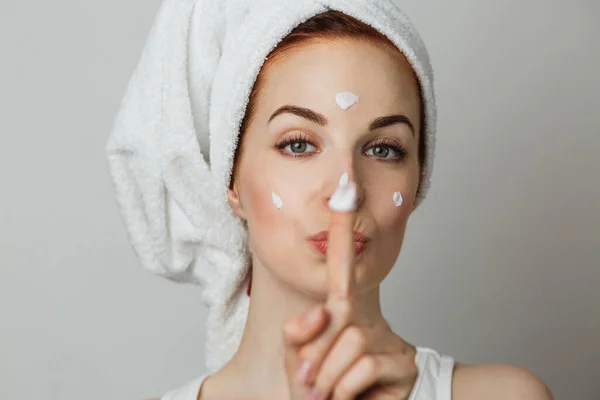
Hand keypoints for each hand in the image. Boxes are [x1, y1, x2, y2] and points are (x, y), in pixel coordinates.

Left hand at [283, 179, 417, 398]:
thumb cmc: (321, 395)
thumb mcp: (301, 364)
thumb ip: (299, 336)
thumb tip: (320, 313)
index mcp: (342, 316)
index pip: (342, 268)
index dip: (342, 233)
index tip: (346, 194)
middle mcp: (365, 321)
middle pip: (337, 313)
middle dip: (315, 352)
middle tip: (309, 384)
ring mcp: (387, 341)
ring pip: (350, 340)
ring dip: (329, 377)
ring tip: (330, 396)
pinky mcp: (402, 363)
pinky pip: (361, 367)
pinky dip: (345, 389)